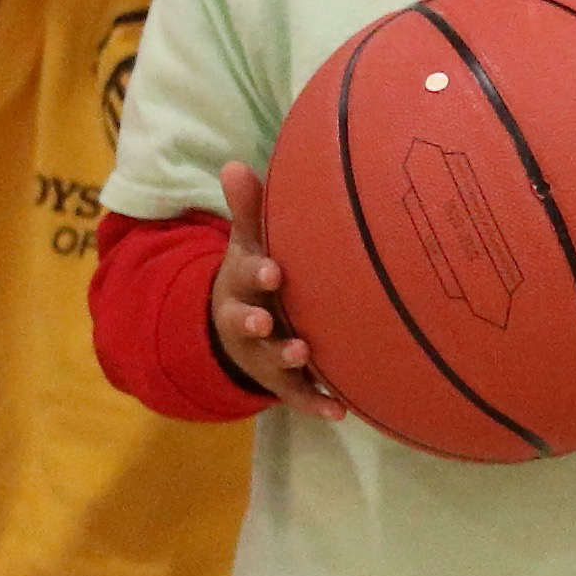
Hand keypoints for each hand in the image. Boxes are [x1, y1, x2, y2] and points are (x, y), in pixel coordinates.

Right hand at [207, 160, 344, 414]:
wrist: (240, 328)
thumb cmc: (255, 275)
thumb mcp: (248, 243)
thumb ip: (249, 209)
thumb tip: (234, 164)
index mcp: (241, 285)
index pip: (244, 276)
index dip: (256, 275)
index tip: (273, 270)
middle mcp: (248, 322)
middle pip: (247, 324)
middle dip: (255, 323)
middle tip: (266, 320)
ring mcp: (264, 354)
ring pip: (272, 361)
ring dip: (285, 359)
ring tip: (304, 353)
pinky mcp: (282, 382)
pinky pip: (298, 396)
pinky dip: (317, 403)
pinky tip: (341, 411)